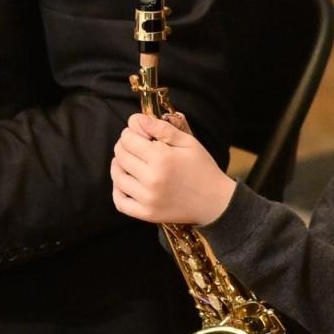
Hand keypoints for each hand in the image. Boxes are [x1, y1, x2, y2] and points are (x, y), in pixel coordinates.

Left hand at [111, 112, 235, 226]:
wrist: (215, 202)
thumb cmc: (202, 169)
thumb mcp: (187, 142)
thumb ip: (161, 128)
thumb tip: (136, 120)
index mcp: (162, 158)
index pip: (128, 140)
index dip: (129, 133)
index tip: (138, 134)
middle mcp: (152, 179)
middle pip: (121, 156)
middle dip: (123, 147)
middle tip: (134, 146)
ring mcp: (147, 198)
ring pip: (117, 177)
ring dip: (118, 166)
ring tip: (128, 162)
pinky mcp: (147, 214)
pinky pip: (120, 202)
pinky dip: (117, 190)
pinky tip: (126, 181)